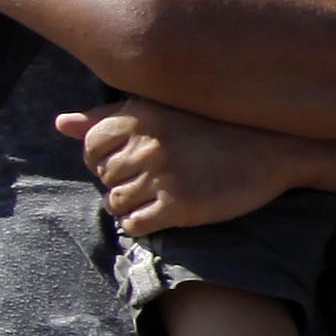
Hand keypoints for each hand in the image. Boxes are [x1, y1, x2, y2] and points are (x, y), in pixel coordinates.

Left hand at [65, 102, 291, 234]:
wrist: (276, 148)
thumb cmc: (214, 126)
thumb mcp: (160, 110)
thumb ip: (106, 118)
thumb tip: (60, 123)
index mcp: (136, 118)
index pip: (90, 147)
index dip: (106, 157)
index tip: (133, 158)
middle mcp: (144, 146)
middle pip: (104, 177)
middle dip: (122, 181)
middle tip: (153, 178)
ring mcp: (160, 177)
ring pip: (115, 203)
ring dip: (130, 205)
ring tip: (156, 196)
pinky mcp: (178, 206)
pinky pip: (134, 225)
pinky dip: (140, 224)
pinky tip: (159, 214)